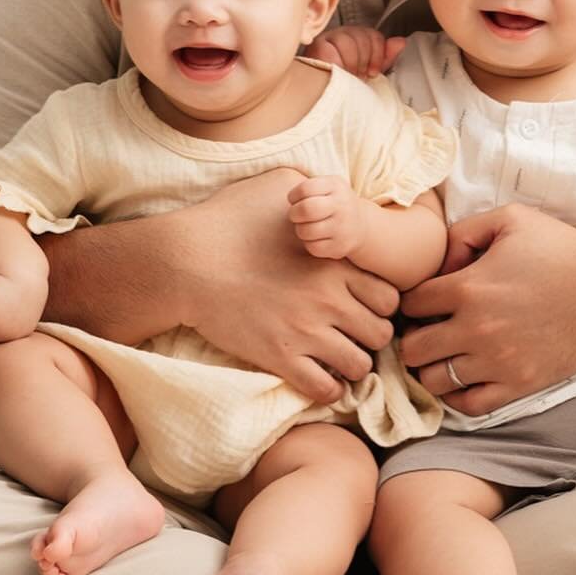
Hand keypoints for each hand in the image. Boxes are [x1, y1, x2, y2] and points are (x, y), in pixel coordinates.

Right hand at [172, 167, 398, 404]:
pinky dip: (328, 388)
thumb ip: (311, 186)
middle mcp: (328, 300)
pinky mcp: (279, 357)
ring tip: (337, 357)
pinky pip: (325, 389)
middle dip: (372, 335)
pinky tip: (318, 377)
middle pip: (382, 333)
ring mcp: (305, 332)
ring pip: (360, 366)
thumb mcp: (275, 185)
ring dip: (353, 364)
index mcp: (334, 263)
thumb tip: (324, 187)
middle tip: (353, 334)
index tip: (364, 305)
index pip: (389, 296)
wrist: (186, 262)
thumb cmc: (228, 220)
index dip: (381, 303)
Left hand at [287, 174, 364, 259]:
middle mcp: (341, 205)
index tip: (295, 200)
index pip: (305, 189)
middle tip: (296, 215)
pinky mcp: (339, 247)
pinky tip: (315, 237)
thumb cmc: (334, 203)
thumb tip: (291, 199)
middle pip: (306, 209)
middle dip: (294, 213)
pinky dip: (309, 243)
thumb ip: (308, 188)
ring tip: (306, 226)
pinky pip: (313, 247)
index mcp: (335, 186)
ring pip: (306, 231)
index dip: (293, 196)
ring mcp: (342, 227)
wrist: (361, 226)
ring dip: (300, 229)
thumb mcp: (327, 186)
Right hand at [307, 25, 405, 77]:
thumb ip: (385, 56)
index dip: (377, 54)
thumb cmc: (346, 85)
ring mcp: (327, 39)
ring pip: (347, 40)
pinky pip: (331, 48)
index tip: (373, 72)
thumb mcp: (370, 71)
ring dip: (351, 63)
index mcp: (355, 38)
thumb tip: (400, 42)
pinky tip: (337, 72)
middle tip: (358, 75)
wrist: (327, 97)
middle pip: (361, 35)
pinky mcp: (316, 47)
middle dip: (364, 60)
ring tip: (347, 75)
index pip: (373, 35)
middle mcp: (341, 35)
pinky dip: (337, 63)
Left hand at [399, 204, 575, 416]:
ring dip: (432, 367)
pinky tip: (465, 375)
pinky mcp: (518, 385)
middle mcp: (476, 329)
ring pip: (433, 380)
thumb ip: (464, 230)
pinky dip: (457, 395)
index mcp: (468, 287)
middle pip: (411, 348)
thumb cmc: (563, 251)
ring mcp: (497, 362)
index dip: (411, 300)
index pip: (410, 303)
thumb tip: (439, 263)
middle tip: (429, 329)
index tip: (425, 300)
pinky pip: (467, 405)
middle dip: (413, 337)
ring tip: (446, 353)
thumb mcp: (512, 218)